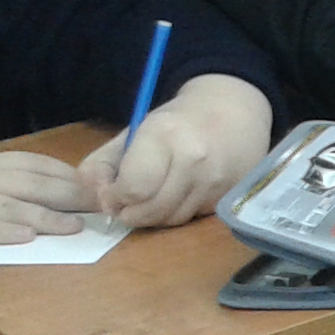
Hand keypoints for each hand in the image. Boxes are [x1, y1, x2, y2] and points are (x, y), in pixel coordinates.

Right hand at [0, 151, 94, 244]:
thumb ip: (20, 177)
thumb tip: (70, 186)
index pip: (37, 165)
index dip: (70, 177)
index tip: (98, 188)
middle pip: (32, 185)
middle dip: (70, 196)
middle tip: (99, 208)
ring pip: (12, 208)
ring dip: (47, 217)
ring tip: (75, 225)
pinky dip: (5, 231)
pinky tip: (28, 236)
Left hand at [78, 75, 271, 227]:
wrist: (235, 114)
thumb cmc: (176, 123)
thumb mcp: (133, 133)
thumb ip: (101, 165)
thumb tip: (99, 201)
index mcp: (163, 135)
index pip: (132, 188)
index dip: (114, 198)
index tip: (111, 194)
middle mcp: (193, 159)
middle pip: (151, 210)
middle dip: (129, 213)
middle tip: (124, 205)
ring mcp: (215, 180)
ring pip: (171, 219)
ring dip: (153, 217)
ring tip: (149, 200)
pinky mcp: (228, 195)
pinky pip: (192, 218)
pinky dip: (177, 213)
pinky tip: (176, 196)